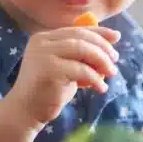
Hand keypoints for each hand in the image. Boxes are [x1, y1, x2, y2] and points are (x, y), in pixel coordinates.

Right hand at [5, 25, 120, 128]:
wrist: (25, 111)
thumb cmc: (49, 90)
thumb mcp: (67, 67)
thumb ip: (81, 54)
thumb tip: (112, 39)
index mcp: (45, 37)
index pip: (77, 29)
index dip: (99, 32)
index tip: (117, 37)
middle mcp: (42, 42)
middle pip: (82, 37)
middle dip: (103, 48)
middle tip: (115, 60)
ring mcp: (44, 54)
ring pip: (83, 49)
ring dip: (102, 61)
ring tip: (111, 73)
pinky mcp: (49, 70)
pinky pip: (81, 70)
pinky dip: (95, 78)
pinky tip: (101, 88)